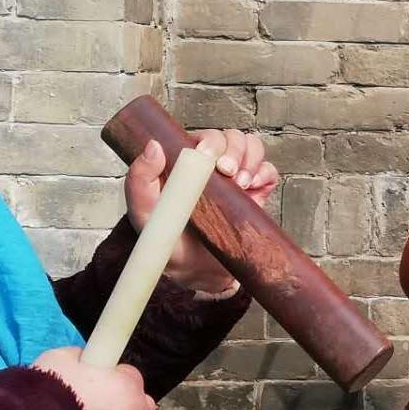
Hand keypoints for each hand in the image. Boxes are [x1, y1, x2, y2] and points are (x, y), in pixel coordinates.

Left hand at [125, 130, 278, 294]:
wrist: (195, 272)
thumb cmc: (167, 240)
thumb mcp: (144, 212)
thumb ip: (140, 180)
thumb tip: (153, 146)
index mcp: (186, 162)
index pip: (203, 137)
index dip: (212, 141)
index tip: (208, 155)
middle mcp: (212, 165)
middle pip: (231, 138)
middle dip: (233, 149)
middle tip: (227, 172)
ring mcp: (235, 178)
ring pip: (252, 147)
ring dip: (250, 159)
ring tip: (241, 183)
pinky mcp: (254, 193)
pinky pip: (268, 172)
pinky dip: (265, 173)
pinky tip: (253, 189)